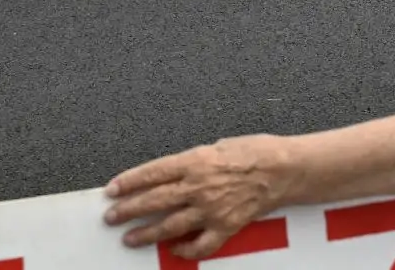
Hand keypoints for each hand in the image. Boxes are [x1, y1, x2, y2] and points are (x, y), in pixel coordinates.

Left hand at [104, 135, 287, 257]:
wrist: (284, 169)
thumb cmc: (256, 151)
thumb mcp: (219, 145)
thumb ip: (194, 160)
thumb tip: (174, 171)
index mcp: (195, 161)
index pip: (152, 173)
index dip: (129, 182)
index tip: (112, 190)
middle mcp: (198, 186)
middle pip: (154, 200)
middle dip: (128, 209)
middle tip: (111, 216)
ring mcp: (210, 209)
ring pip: (169, 225)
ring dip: (146, 233)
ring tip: (129, 238)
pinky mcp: (225, 226)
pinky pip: (200, 245)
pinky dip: (185, 250)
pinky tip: (174, 250)